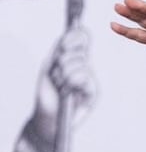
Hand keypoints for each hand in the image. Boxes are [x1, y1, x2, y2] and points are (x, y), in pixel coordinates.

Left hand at [28, 26, 96, 145]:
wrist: (47, 117)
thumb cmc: (48, 93)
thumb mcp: (49, 66)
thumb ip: (60, 49)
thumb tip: (72, 34)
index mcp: (74, 57)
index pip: (82, 38)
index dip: (74, 37)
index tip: (63, 45)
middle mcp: (84, 66)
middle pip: (79, 50)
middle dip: (62, 62)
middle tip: (56, 75)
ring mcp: (90, 78)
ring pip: (79, 65)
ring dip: (63, 76)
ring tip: (60, 87)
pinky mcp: (93, 91)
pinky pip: (83, 79)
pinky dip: (71, 84)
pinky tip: (67, 93)